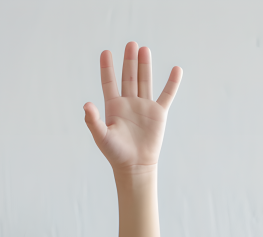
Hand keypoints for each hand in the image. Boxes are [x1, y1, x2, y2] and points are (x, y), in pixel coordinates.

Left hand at [84, 42, 181, 174]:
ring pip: (145, 81)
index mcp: (113, 106)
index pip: (109, 83)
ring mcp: (144, 106)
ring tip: (144, 49)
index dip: (107, 68)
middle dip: (129, 60)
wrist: (135, 166)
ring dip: (145, 66)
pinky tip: (176, 69)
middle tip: (131, 44)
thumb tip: (86, 105)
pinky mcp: (159, 113)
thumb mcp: (101, 136)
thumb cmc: (116, 153)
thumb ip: (93, 121)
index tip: (106, 52)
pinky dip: (172, 82)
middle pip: (129, 77)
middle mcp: (129, 103)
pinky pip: (167, 95)